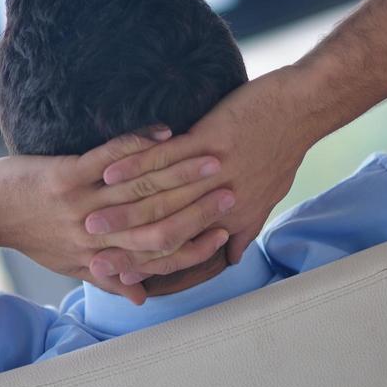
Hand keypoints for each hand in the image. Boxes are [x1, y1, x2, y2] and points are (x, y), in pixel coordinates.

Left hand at [0, 128, 236, 303]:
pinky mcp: (64, 176)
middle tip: (231, 190)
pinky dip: (139, 146)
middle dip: (197, 207)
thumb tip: (143, 298)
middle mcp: (92, 236)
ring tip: (211, 159)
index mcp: (97, 258)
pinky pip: (109, 159)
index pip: (156, 257)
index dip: (193, 247)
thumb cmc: (28, 236)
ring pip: (139, 191)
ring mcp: (78, 205)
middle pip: (156, 223)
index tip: (224, 233)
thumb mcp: (68, 264)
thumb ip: (109, 278)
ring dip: (179, 173)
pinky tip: (166, 134)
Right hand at [86, 64, 333, 281]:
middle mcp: (220, 205)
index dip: (150, 267)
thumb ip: (244, 230)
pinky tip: (107, 173)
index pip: (182, 252)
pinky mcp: (208, 142)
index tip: (119, 277)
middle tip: (90, 257)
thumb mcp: (267, 199)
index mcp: (230, 221)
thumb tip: (230, 259)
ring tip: (87, 219)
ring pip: (158, 200)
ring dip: (120, 211)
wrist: (300, 110)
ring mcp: (212, 174)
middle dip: (124, 247)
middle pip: (163, 233)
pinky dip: (133, 167)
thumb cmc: (283, 151)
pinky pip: (163, 161)